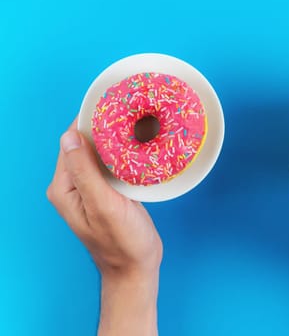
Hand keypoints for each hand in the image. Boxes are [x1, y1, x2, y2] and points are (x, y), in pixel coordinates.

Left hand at [47, 120, 161, 335]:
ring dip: (115, 139)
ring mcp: (92, 188)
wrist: (136, 267)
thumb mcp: (103, 205)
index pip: (71, 142)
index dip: (89, 123)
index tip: (110, 106)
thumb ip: (85, 171)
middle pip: (85, 145)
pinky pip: (112, 165)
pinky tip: (137, 145)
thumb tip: (70, 135)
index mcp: (65, 187)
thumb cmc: (121, 241)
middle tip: (129, 112)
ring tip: (135, 123)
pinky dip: (123, 154)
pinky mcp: (108, 191)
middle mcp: (74, 185)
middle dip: (104, 128)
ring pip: (100, 154)